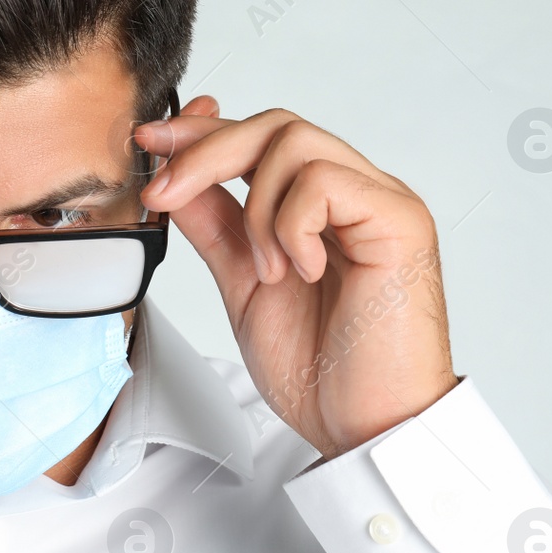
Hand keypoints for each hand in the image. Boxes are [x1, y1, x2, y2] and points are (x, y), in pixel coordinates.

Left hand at [135, 101, 457, 458]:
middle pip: (275, 126)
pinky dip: (293, 227)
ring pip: (296, 143)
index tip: (150, 137)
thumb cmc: (320, 369)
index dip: (203, 131)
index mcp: (322, 207)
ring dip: (257, 208)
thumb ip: (216, 228)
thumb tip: (174, 180)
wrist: (364, 426)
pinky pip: (324, 182)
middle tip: (163, 190)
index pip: (262, 138)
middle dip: (205, 151)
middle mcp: (357, 193)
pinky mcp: (401, 221)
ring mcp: (382, 202)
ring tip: (268, 270)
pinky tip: (304, 272)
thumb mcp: (243, 285)